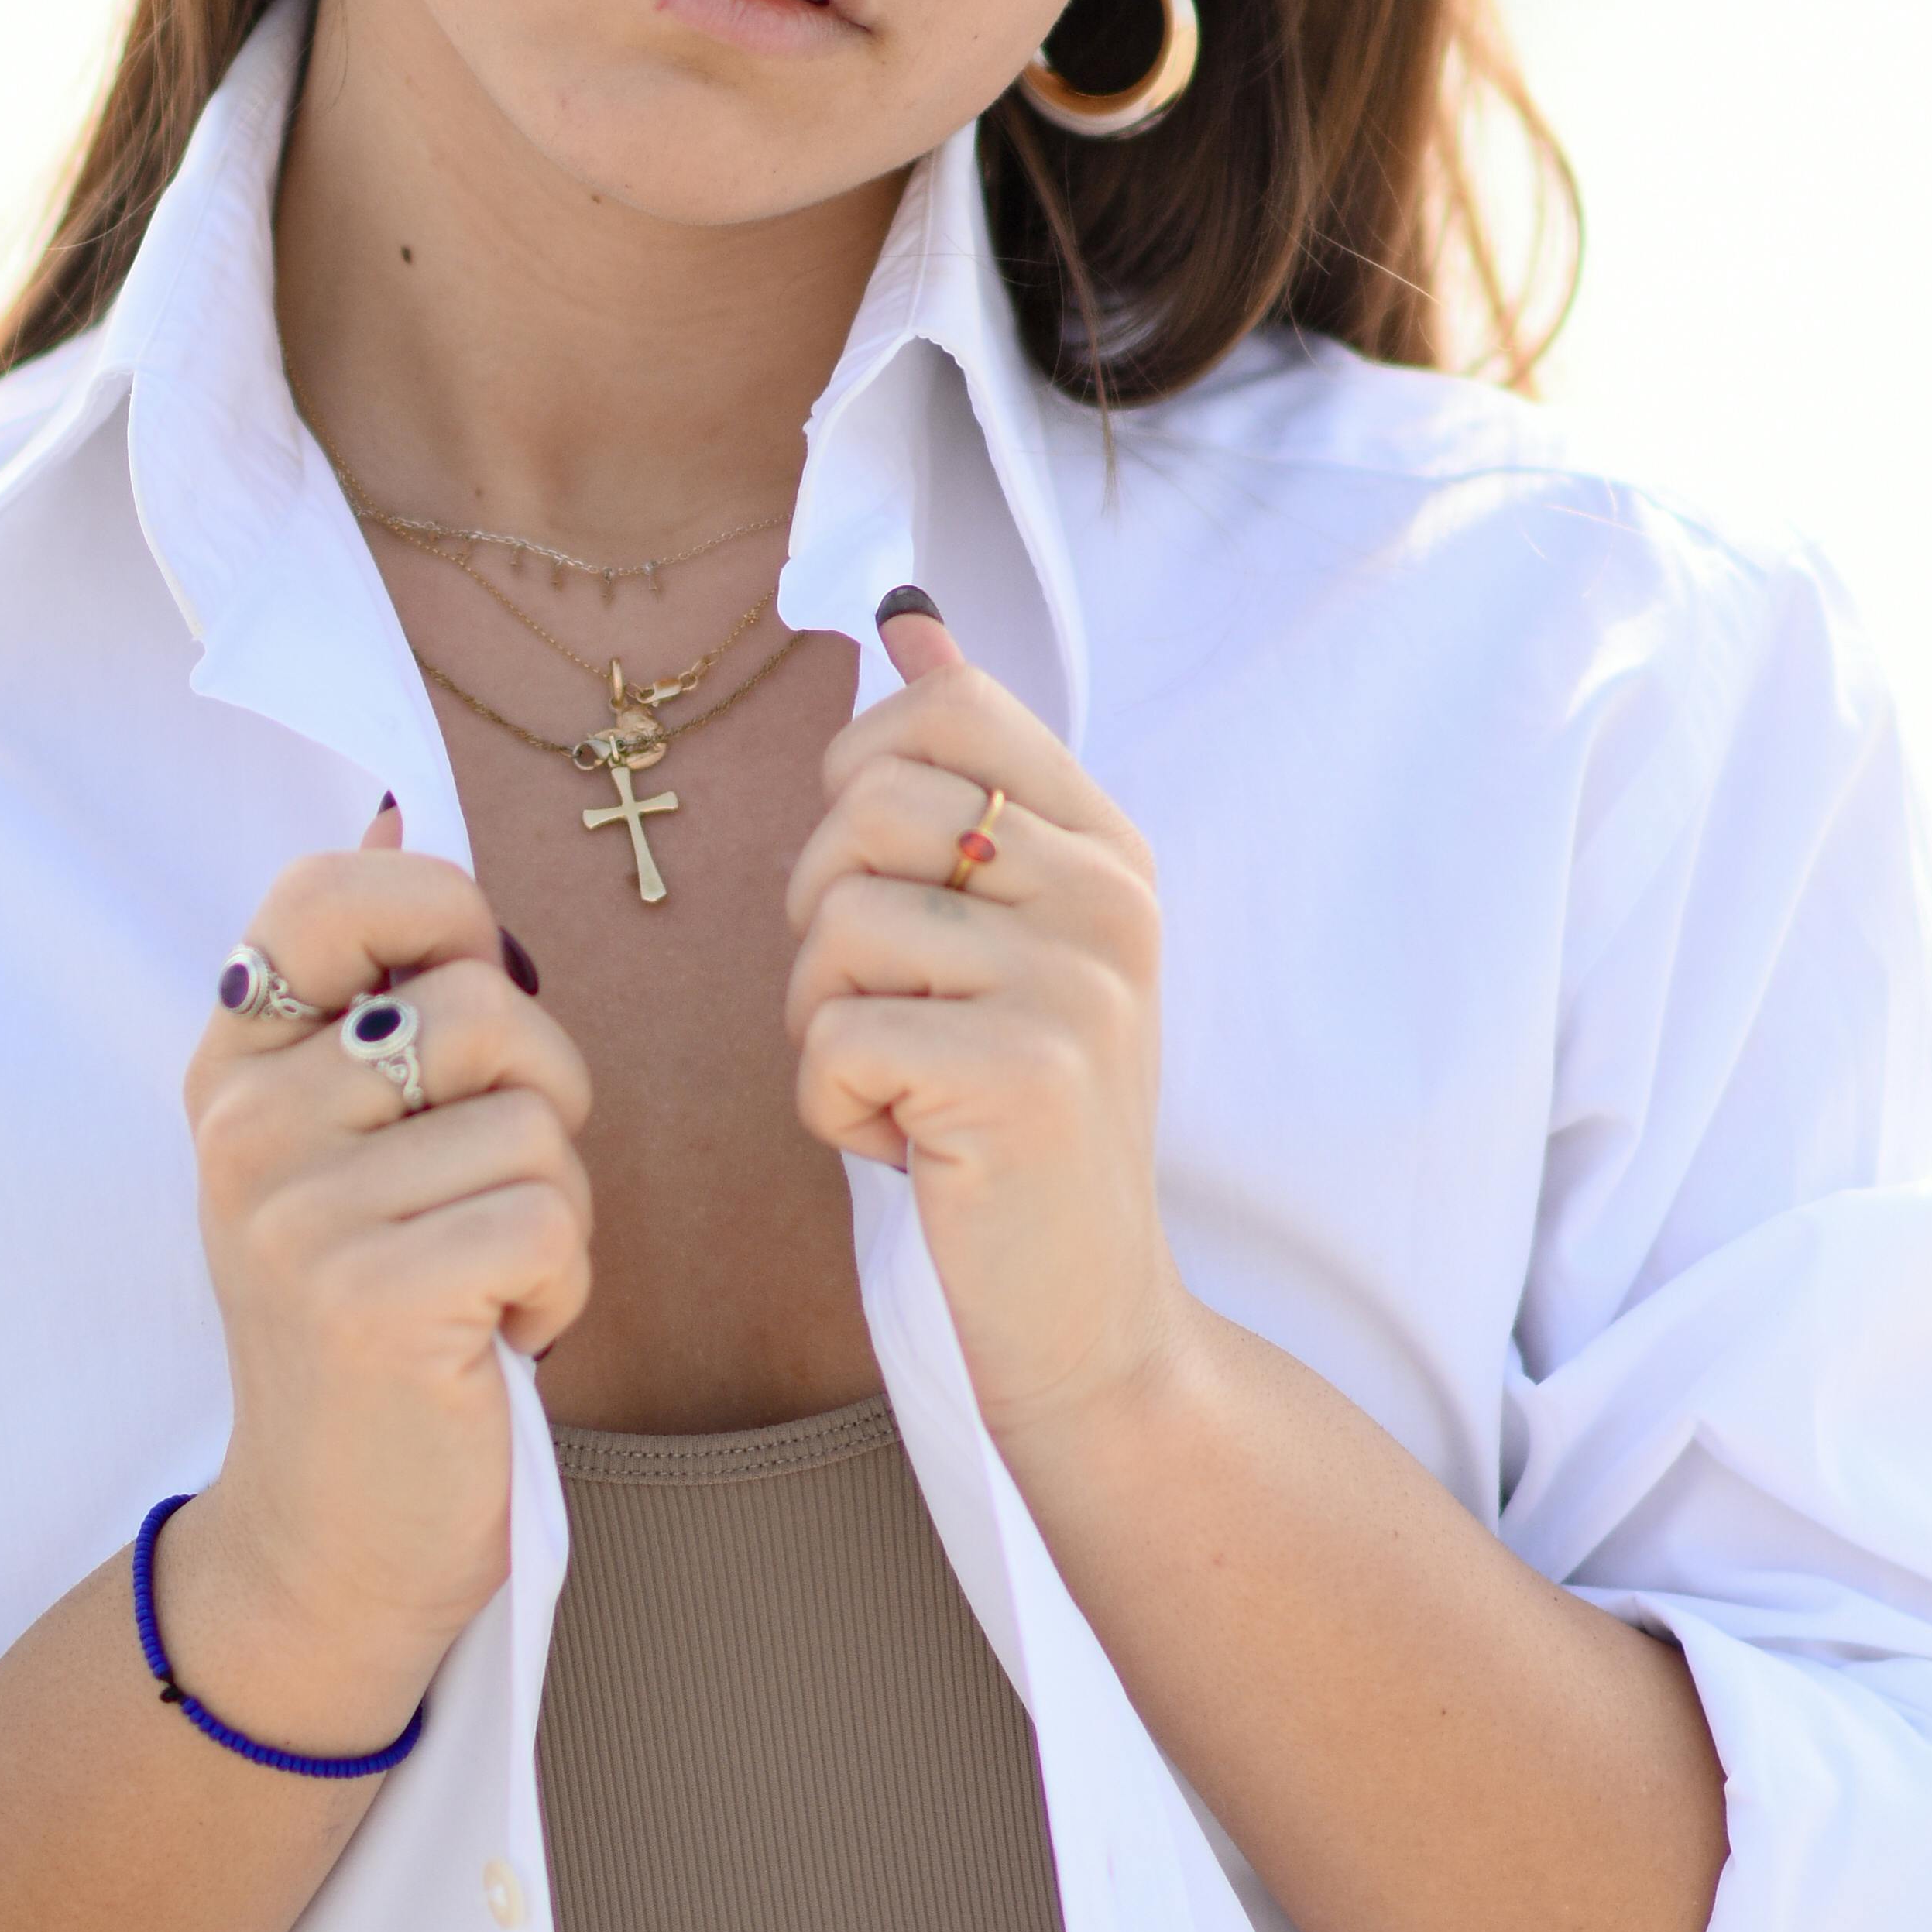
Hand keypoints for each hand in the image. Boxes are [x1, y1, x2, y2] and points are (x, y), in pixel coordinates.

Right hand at [174, 813, 593, 1740]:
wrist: (328, 1537)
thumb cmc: (376, 1326)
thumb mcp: (341, 1146)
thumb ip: (368, 996)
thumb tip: (397, 811)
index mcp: (233, 1066)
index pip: (330, 891)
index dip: (442, 915)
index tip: (469, 998)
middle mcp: (245, 1123)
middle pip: (484, 1004)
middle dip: (541, 1098)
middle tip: (486, 1198)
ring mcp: (298, 1210)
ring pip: (535, 1120)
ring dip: (553, 1210)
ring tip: (481, 1281)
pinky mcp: (370, 1295)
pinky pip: (549, 1216)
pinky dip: (560, 1285)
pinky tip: (497, 1337)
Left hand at [781, 615, 1192, 1454]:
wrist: (1087, 1314)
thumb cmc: (1017, 1122)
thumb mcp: (1010, 935)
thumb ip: (971, 776)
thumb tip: (910, 617)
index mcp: (1108, 848)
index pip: (946, 709)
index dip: (859, 782)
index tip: (888, 883)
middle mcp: (1108, 899)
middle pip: (864, 808)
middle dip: (823, 919)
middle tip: (889, 1013)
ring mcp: (1075, 985)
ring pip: (835, 925)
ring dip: (823, 1023)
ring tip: (901, 1085)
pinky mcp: (1020, 1076)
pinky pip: (835, 1038)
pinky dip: (834, 1108)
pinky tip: (906, 1147)